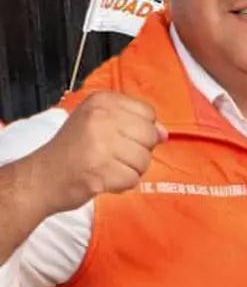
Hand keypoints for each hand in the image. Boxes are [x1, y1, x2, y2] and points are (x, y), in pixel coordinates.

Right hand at [32, 91, 165, 213]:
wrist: (40, 178)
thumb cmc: (73, 150)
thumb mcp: (99, 124)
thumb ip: (134, 124)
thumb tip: (165, 134)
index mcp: (102, 101)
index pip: (148, 113)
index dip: (139, 130)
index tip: (117, 137)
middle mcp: (101, 118)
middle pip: (150, 136)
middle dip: (137, 152)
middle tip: (111, 156)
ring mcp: (100, 144)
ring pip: (144, 160)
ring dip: (130, 170)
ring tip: (106, 168)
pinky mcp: (100, 170)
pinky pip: (133, 180)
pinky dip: (121, 185)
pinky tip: (103, 179)